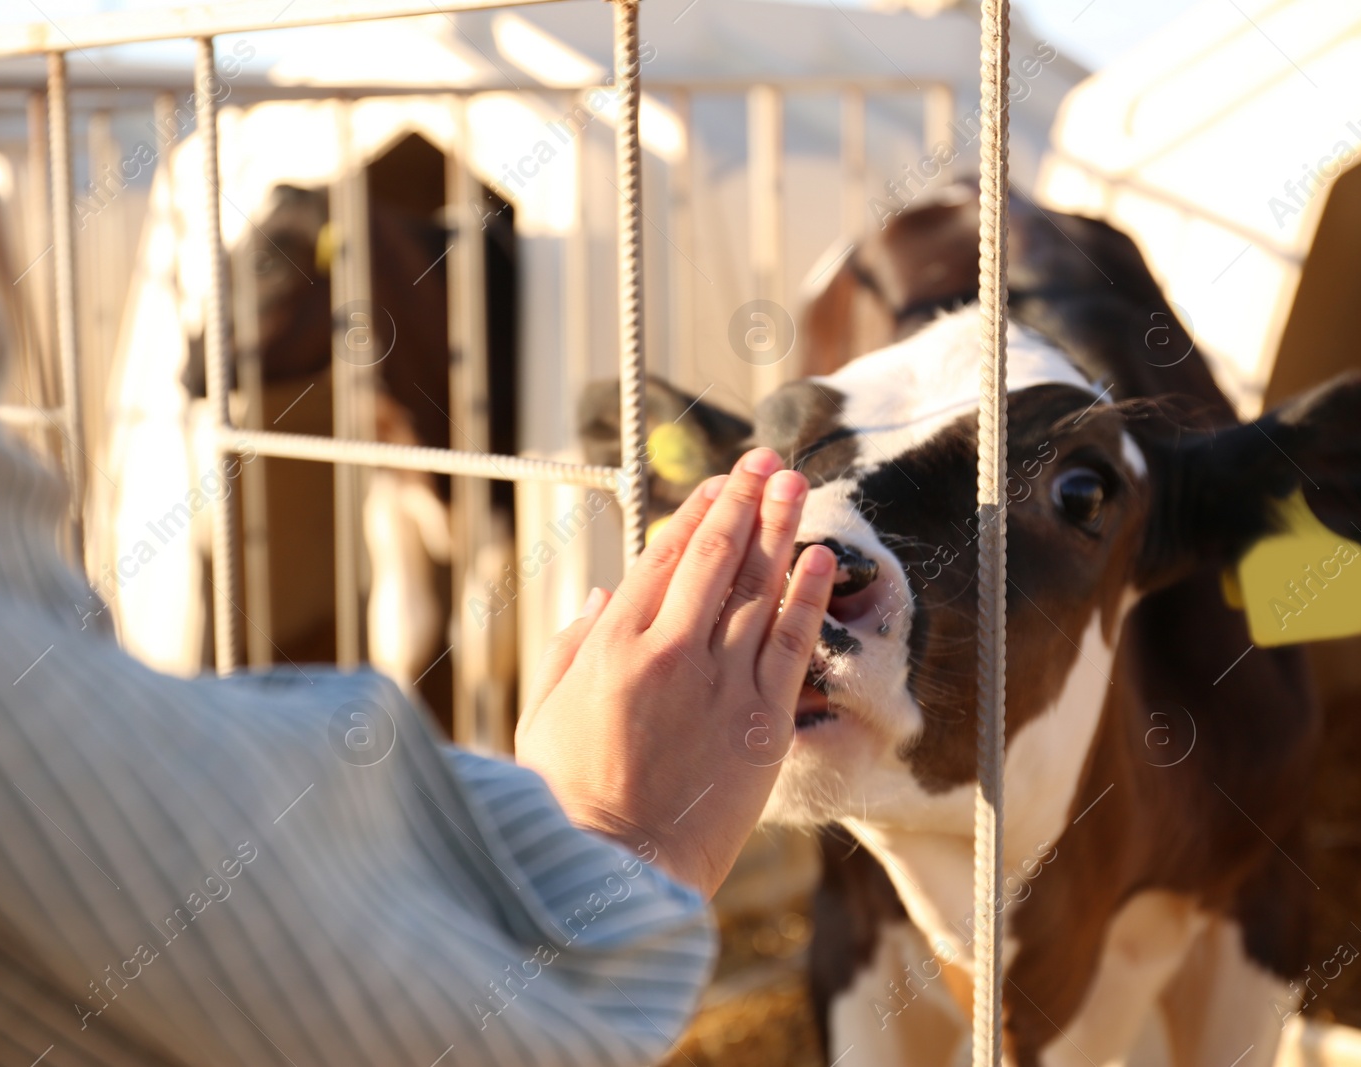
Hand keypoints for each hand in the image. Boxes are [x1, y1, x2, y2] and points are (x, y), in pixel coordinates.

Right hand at [515, 448, 835, 897]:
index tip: (721, 482)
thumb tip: (600, 593)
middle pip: (718, 558)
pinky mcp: (761, 724)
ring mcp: (721, 685)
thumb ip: (568, 645)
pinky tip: (818, 556)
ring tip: (796, 483)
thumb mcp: (542, 712)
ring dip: (779, 529)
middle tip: (767, 459)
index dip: (698, 511)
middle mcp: (670, 652)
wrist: (614, 872)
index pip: (664, 557)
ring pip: (758, 590)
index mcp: (613, 645)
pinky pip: (791, 645)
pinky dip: (807, 596)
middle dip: (745, 501)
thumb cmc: (566, 798)